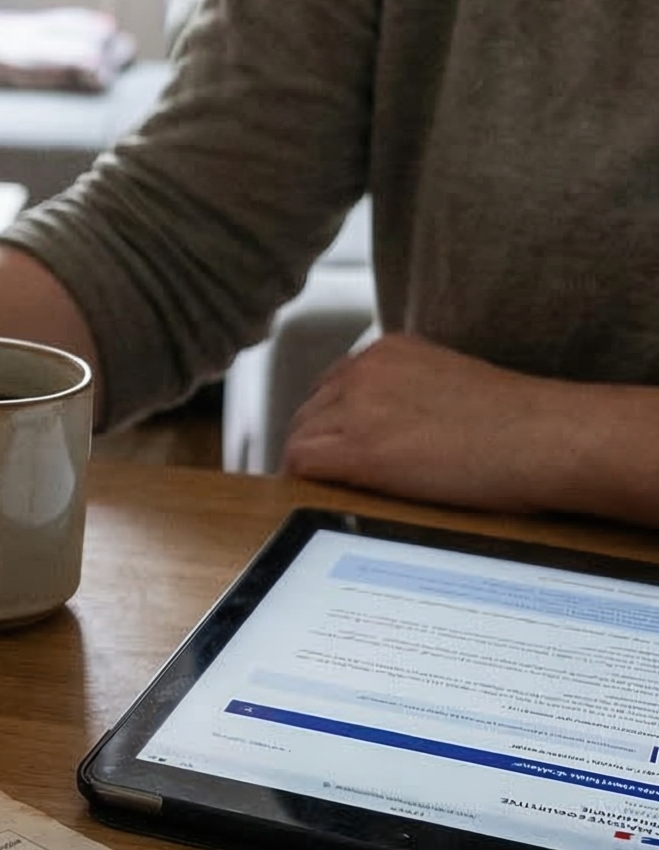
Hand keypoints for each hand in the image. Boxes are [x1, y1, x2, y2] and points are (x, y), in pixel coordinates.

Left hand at [281, 333, 568, 511]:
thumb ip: (409, 393)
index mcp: (389, 351)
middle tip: (326, 480)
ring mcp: (358, 406)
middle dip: (316, 445)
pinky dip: (302, 482)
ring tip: (324, 494)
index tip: (335, 448)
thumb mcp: (451, 385)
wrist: (548, 438)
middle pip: (310, 412)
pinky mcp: (360, 449)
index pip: (332, 387)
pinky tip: (319, 498)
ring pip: (300, 437)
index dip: (330, 424)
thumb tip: (386, 428)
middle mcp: (365, 370)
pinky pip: (302, 463)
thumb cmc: (520, 424)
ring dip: (309, 465)